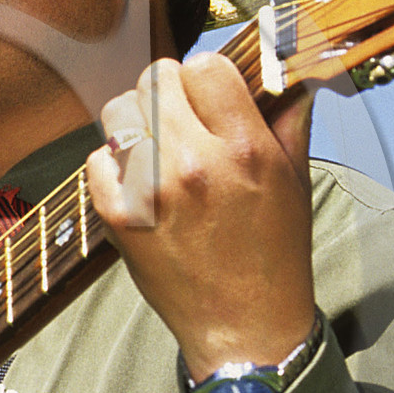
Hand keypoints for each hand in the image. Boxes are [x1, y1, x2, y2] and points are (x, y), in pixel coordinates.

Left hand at [87, 54, 315, 383]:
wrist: (244, 326)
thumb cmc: (273, 255)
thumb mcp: (295, 181)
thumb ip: (289, 120)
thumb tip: (288, 71)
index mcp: (246, 149)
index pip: (206, 65)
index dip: (207, 77)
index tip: (210, 95)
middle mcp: (195, 163)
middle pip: (157, 79)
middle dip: (170, 94)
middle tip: (182, 122)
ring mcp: (151, 190)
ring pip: (120, 110)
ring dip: (137, 122)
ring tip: (158, 149)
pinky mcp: (118, 215)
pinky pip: (98, 158)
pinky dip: (114, 164)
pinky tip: (139, 184)